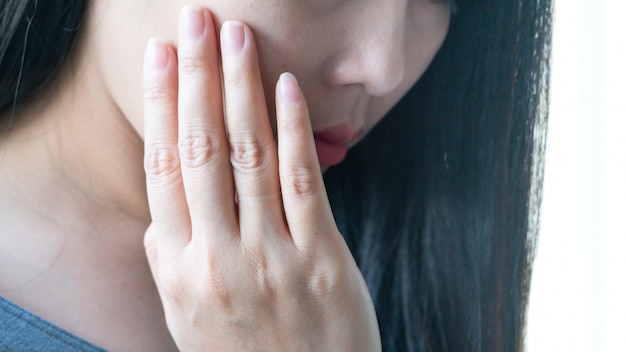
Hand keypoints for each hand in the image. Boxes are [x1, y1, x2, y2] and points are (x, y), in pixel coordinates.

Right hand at [142, 6, 380, 351]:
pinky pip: (302, 184)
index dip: (160, 105)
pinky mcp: (322, 260)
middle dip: (197, 77)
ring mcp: (272, 259)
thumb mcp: (188, 318)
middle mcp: (219, 258)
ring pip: (250, 157)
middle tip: (194, 21)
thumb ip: (169, 262)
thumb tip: (161, 209)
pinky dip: (292, 131)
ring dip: (241, 90)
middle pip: (202, 150)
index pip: (162, 168)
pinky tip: (284, 90)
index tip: (159, 56)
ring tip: (236, 38)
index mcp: (179, 270)